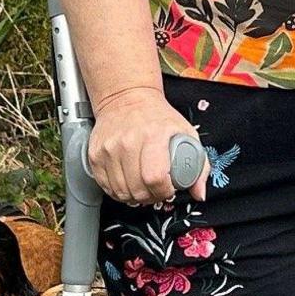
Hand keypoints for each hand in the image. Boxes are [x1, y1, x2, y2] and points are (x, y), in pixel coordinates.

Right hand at [88, 86, 208, 204]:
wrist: (126, 98)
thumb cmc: (158, 117)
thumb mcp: (186, 132)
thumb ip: (198, 165)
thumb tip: (199, 193)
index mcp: (153, 135)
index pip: (155, 177)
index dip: (164, 191)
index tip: (168, 190)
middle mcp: (128, 141)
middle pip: (137, 189)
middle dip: (150, 197)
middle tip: (156, 190)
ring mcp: (109, 148)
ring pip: (120, 191)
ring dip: (133, 196)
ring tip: (142, 188)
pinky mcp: (95, 154)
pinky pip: (105, 186)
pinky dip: (117, 191)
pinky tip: (127, 183)